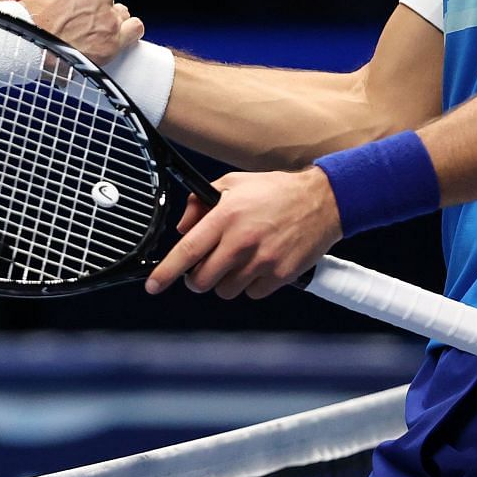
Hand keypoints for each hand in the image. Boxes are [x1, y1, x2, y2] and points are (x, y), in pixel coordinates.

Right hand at [29, 0, 144, 63]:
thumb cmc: (25, 12)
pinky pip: (134, 29)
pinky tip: (109, 37)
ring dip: (107, 20)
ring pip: (120, 11)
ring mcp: (109, 15)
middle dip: (94, 4)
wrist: (23, 45)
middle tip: (75, 17)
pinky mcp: (113, 39)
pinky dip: (126, 33)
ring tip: (87, 31)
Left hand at [145, 168, 343, 298]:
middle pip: (203, 280)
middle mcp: (242, 241)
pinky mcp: (281, 275)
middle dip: (197, 279)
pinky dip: (252, 285)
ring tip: (240, 259)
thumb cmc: (275, 191)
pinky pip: (252, 293)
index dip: (166, 272)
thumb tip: (183, 229)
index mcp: (226, 217)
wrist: (322, 201)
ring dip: (226, 281)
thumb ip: (201, 202)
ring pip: (227, 290)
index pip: (188, 251)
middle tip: (205, 267)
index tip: (153, 286)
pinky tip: (260, 264)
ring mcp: (262, 261)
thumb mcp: (233, 183)